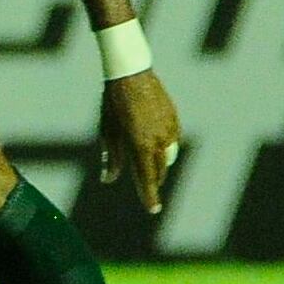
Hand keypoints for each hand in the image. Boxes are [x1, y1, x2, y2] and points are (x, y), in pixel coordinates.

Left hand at [99, 69, 180, 215]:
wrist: (131, 73)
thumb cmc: (113, 103)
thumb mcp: (108, 130)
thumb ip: (113, 157)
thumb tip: (108, 180)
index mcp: (140, 144)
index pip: (147, 178)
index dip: (149, 196)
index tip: (153, 210)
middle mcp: (158, 140)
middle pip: (159, 170)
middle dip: (153, 180)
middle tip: (147, 190)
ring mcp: (169, 129)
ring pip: (168, 157)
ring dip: (159, 164)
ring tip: (148, 166)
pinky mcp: (175, 120)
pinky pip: (172, 141)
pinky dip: (164, 147)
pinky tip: (155, 144)